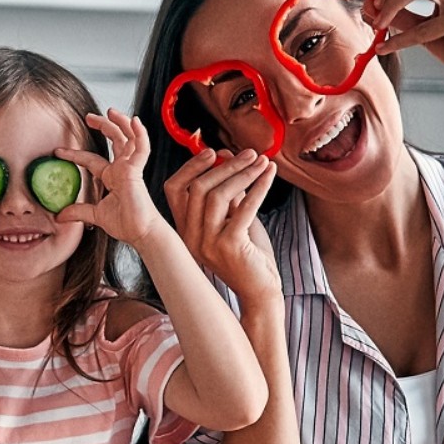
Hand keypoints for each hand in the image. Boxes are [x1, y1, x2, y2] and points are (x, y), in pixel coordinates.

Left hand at [55, 109, 159, 245]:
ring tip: (109, 111)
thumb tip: (59, 216)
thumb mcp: (95, 215)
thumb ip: (78, 212)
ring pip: (128, 138)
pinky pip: (142, 149)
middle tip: (88, 117)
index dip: (75, 154)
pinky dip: (140, 134)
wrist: (140, 233)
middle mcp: (122, 169)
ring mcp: (131, 168)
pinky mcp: (137, 171)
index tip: (58, 151)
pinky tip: (135, 121)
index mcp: (112, 177)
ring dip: (120, 123)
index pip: (91, 160)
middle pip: (114, 140)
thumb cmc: (125, 224)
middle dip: (103, 126)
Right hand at [163, 147, 280, 303]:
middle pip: (198, 188)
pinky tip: (269, 175)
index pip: (174, 190)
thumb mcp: (233, 218)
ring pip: (218, 195)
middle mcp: (190, 237)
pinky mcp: (229, 247)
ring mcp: (207, 243)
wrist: (260, 292)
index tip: (214, 152)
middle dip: (226, 165)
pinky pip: (243, 208)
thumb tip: (227, 156)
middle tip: (249, 153)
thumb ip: (228, 193)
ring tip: (262, 162)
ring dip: (243, 173)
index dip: (191, 166)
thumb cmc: (248, 255)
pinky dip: (259, 187)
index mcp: (185, 230)